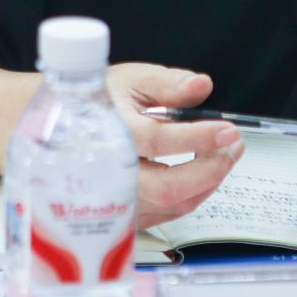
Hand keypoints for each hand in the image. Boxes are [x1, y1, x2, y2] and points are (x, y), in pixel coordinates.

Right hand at [107, 62, 242, 228]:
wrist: (62, 129)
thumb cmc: (98, 101)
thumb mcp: (129, 80)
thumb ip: (166, 84)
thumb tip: (201, 85)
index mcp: (109, 134)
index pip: (159, 141)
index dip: (199, 138)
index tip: (229, 130)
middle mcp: (108, 174)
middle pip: (168, 188)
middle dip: (211, 170)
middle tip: (234, 146)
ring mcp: (113, 201)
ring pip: (171, 205)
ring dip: (208, 182)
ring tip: (225, 154)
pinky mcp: (122, 215)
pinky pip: (166, 214)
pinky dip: (192, 194)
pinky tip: (204, 172)